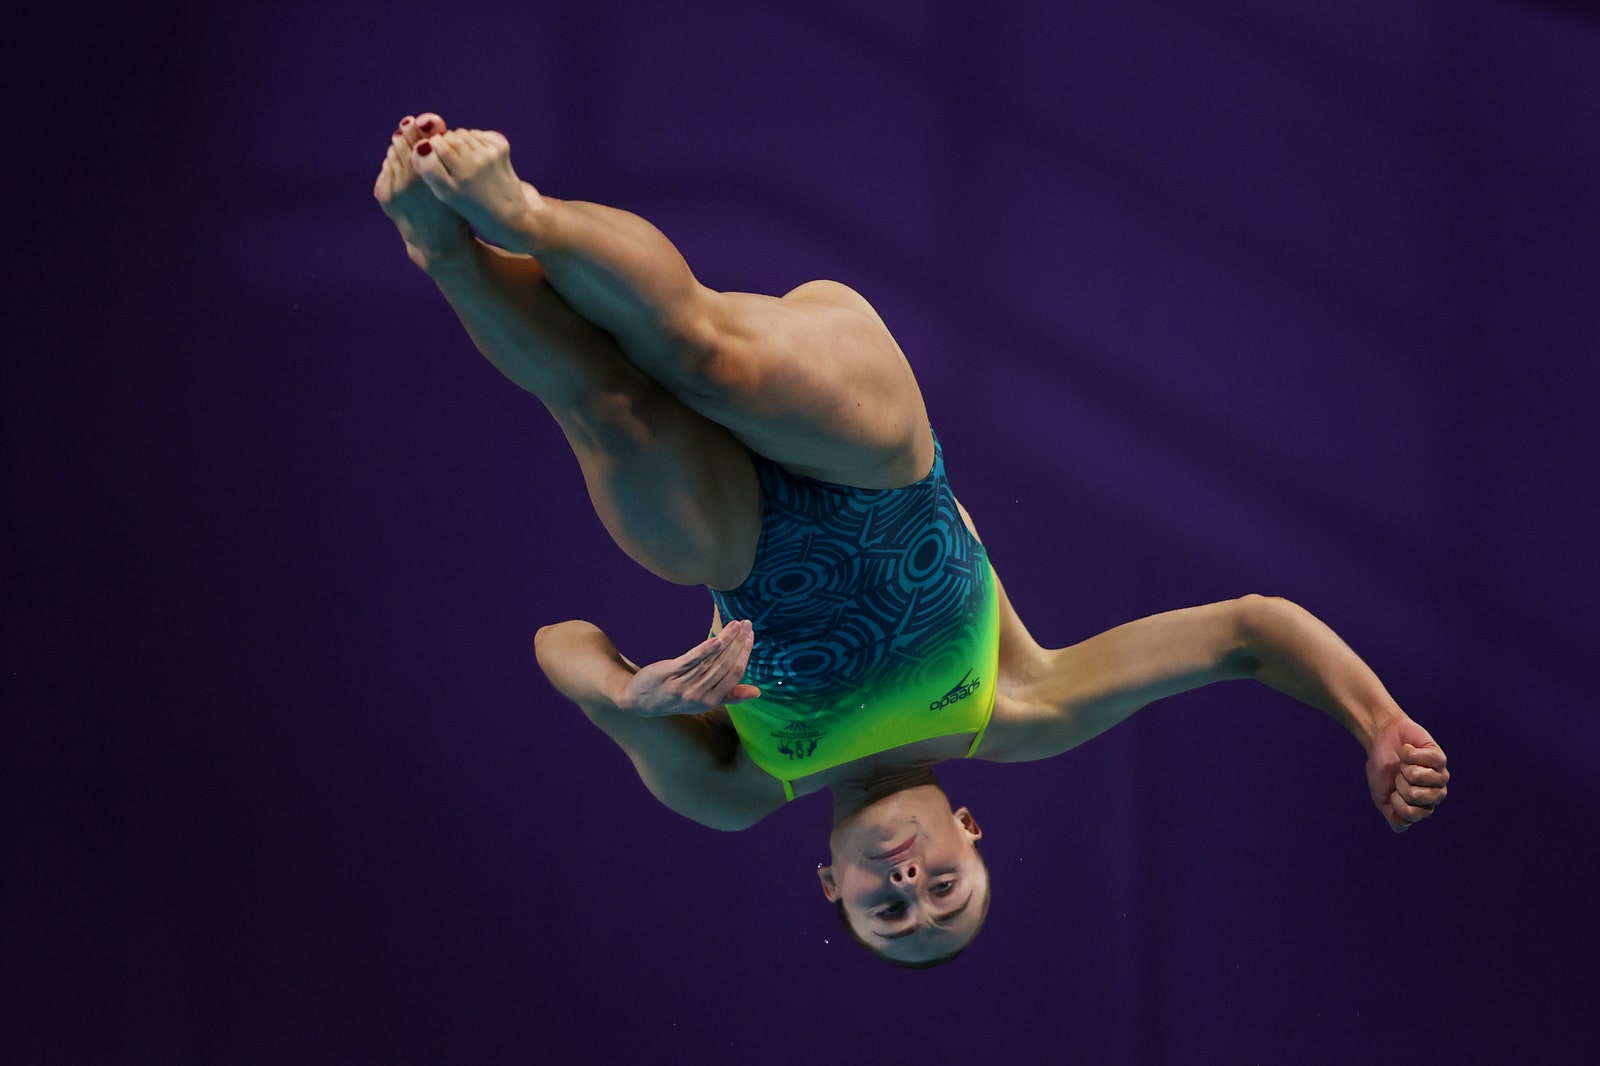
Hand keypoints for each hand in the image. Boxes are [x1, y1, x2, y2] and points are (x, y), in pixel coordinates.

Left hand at [616, 620, 761, 717]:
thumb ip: (730, 695)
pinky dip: (706, 650)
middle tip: (747, 624)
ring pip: (711, 660)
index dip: (744, 654)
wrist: (640, 701)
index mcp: (711, 701)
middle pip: (725, 665)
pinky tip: (717, 639)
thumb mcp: (703, 702)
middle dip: (738, 643)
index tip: (751, 636)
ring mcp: (684, 684)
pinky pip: (691, 660)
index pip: (734, 674)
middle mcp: (699, 695)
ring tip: (736, 624)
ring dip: (726, 640)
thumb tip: (757, 692)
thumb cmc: (676, 699)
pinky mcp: (669, 673)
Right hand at [1365, 714, 1449, 832]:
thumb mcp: (1382, 797)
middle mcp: (1435, 794)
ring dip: (1404, 766)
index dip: (1395, 801)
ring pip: (1419, 776)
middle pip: (1415, 796)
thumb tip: (1404, 826)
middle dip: (1399, 782)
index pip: (1411, 814)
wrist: (1382, 740)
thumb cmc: (1382, 769)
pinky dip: (1408, 753)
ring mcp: (1440, 777)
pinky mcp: (1440, 758)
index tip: (1392, 791)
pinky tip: (1408, 750)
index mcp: (1422, 807)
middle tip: (1399, 774)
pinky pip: (1425, 760)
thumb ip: (1393, 816)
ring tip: (1405, 762)